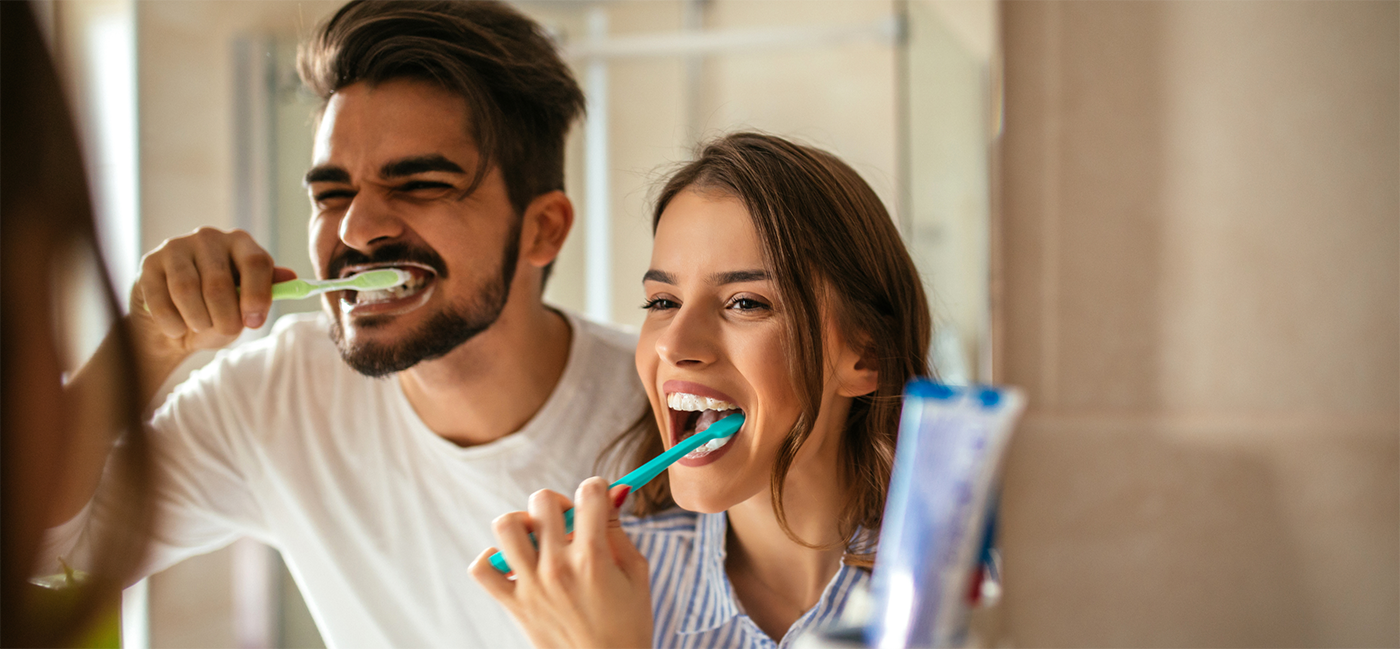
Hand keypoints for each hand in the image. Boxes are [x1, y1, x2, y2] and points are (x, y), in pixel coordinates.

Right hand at [129, 227, 295, 361]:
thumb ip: (267, 292)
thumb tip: (291, 278)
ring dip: (197, 320)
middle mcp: (209, 237)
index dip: (257, 296)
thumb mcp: (247, 305)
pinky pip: (161, 299)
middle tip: (225, 331)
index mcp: (242, 243)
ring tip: (200, 327)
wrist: (175, 326)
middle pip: (219, 283)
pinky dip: (172, 323)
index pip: (256, 262)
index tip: (253, 323)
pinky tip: (176, 328)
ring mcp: (176, 246)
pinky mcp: (149, 263)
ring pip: (187, 290)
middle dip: (223, 318)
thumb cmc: (218, 312)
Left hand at [471, 478, 651, 648]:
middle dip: (559, 502)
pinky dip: (492, 558)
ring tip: (538, 538)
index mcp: (593, 557)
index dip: (596, 488)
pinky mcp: (514, 604)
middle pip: (542, 501)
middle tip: (568, 522)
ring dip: (522, 522)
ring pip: (506, 525)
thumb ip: (619, 530)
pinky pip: (482, 568)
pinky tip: (514, 562)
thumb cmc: (629, 625)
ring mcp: (531, 585)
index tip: (597, 498)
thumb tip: (611, 492)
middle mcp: (557, 567)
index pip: (588, 493)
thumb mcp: (636, 573)